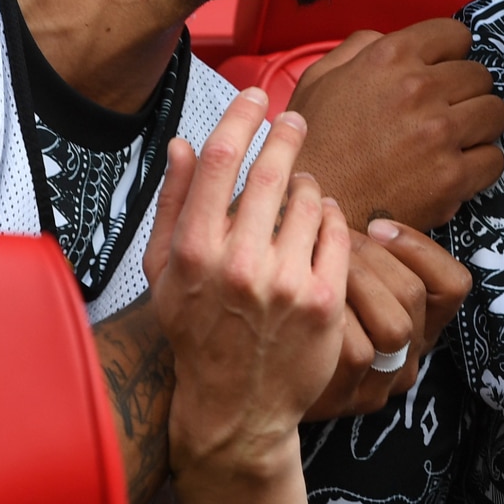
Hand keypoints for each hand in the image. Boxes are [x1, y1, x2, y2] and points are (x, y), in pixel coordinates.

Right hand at [143, 90, 350, 477]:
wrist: (236, 406)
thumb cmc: (196, 331)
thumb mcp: (164, 271)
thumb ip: (173, 203)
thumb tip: (184, 142)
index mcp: (193, 251)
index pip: (219, 160)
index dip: (240, 117)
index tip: (255, 97)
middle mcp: (238, 264)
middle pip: (271, 171)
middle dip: (286, 135)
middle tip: (295, 120)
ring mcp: (285, 284)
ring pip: (310, 199)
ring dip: (308, 185)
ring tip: (300, 194)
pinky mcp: (324, 302)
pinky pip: (339, 233)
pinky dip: (332, 220)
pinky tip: (321, 225)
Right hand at [289, 18, 503, 230]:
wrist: (313, 206)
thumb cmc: (313, 144)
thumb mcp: (320, 78)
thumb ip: (360, 47)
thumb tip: (391, 38)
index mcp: (390, 57)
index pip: (456, 35)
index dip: (450, 53)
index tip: (443, 71)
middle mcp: (419, 89)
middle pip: (480, 75)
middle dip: (466, 91)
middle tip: (447, 110)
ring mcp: (440, 133)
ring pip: (495, 112)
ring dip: (479, 125)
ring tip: (456, 138)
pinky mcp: (451, 177)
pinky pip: (494, 159)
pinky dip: (480, 165)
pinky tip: (456, 168)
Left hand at [304, 219, 473, 419]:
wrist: (252, 382)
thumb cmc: (295, 312)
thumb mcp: (339, 277)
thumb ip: (361, 251)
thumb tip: (360, 208)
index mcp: (418, 326)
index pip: (454, 284)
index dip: (418, 247)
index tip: (375, 224)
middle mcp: (408, 359)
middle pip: (414, 295)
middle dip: (368, 257)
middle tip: (327, 241)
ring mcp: (380, 384)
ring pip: (394, 324)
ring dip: (351, 283)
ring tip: (312, 264)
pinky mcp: (349, 399)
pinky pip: (357, 349)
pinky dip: (330, 316)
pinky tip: (300, 300)